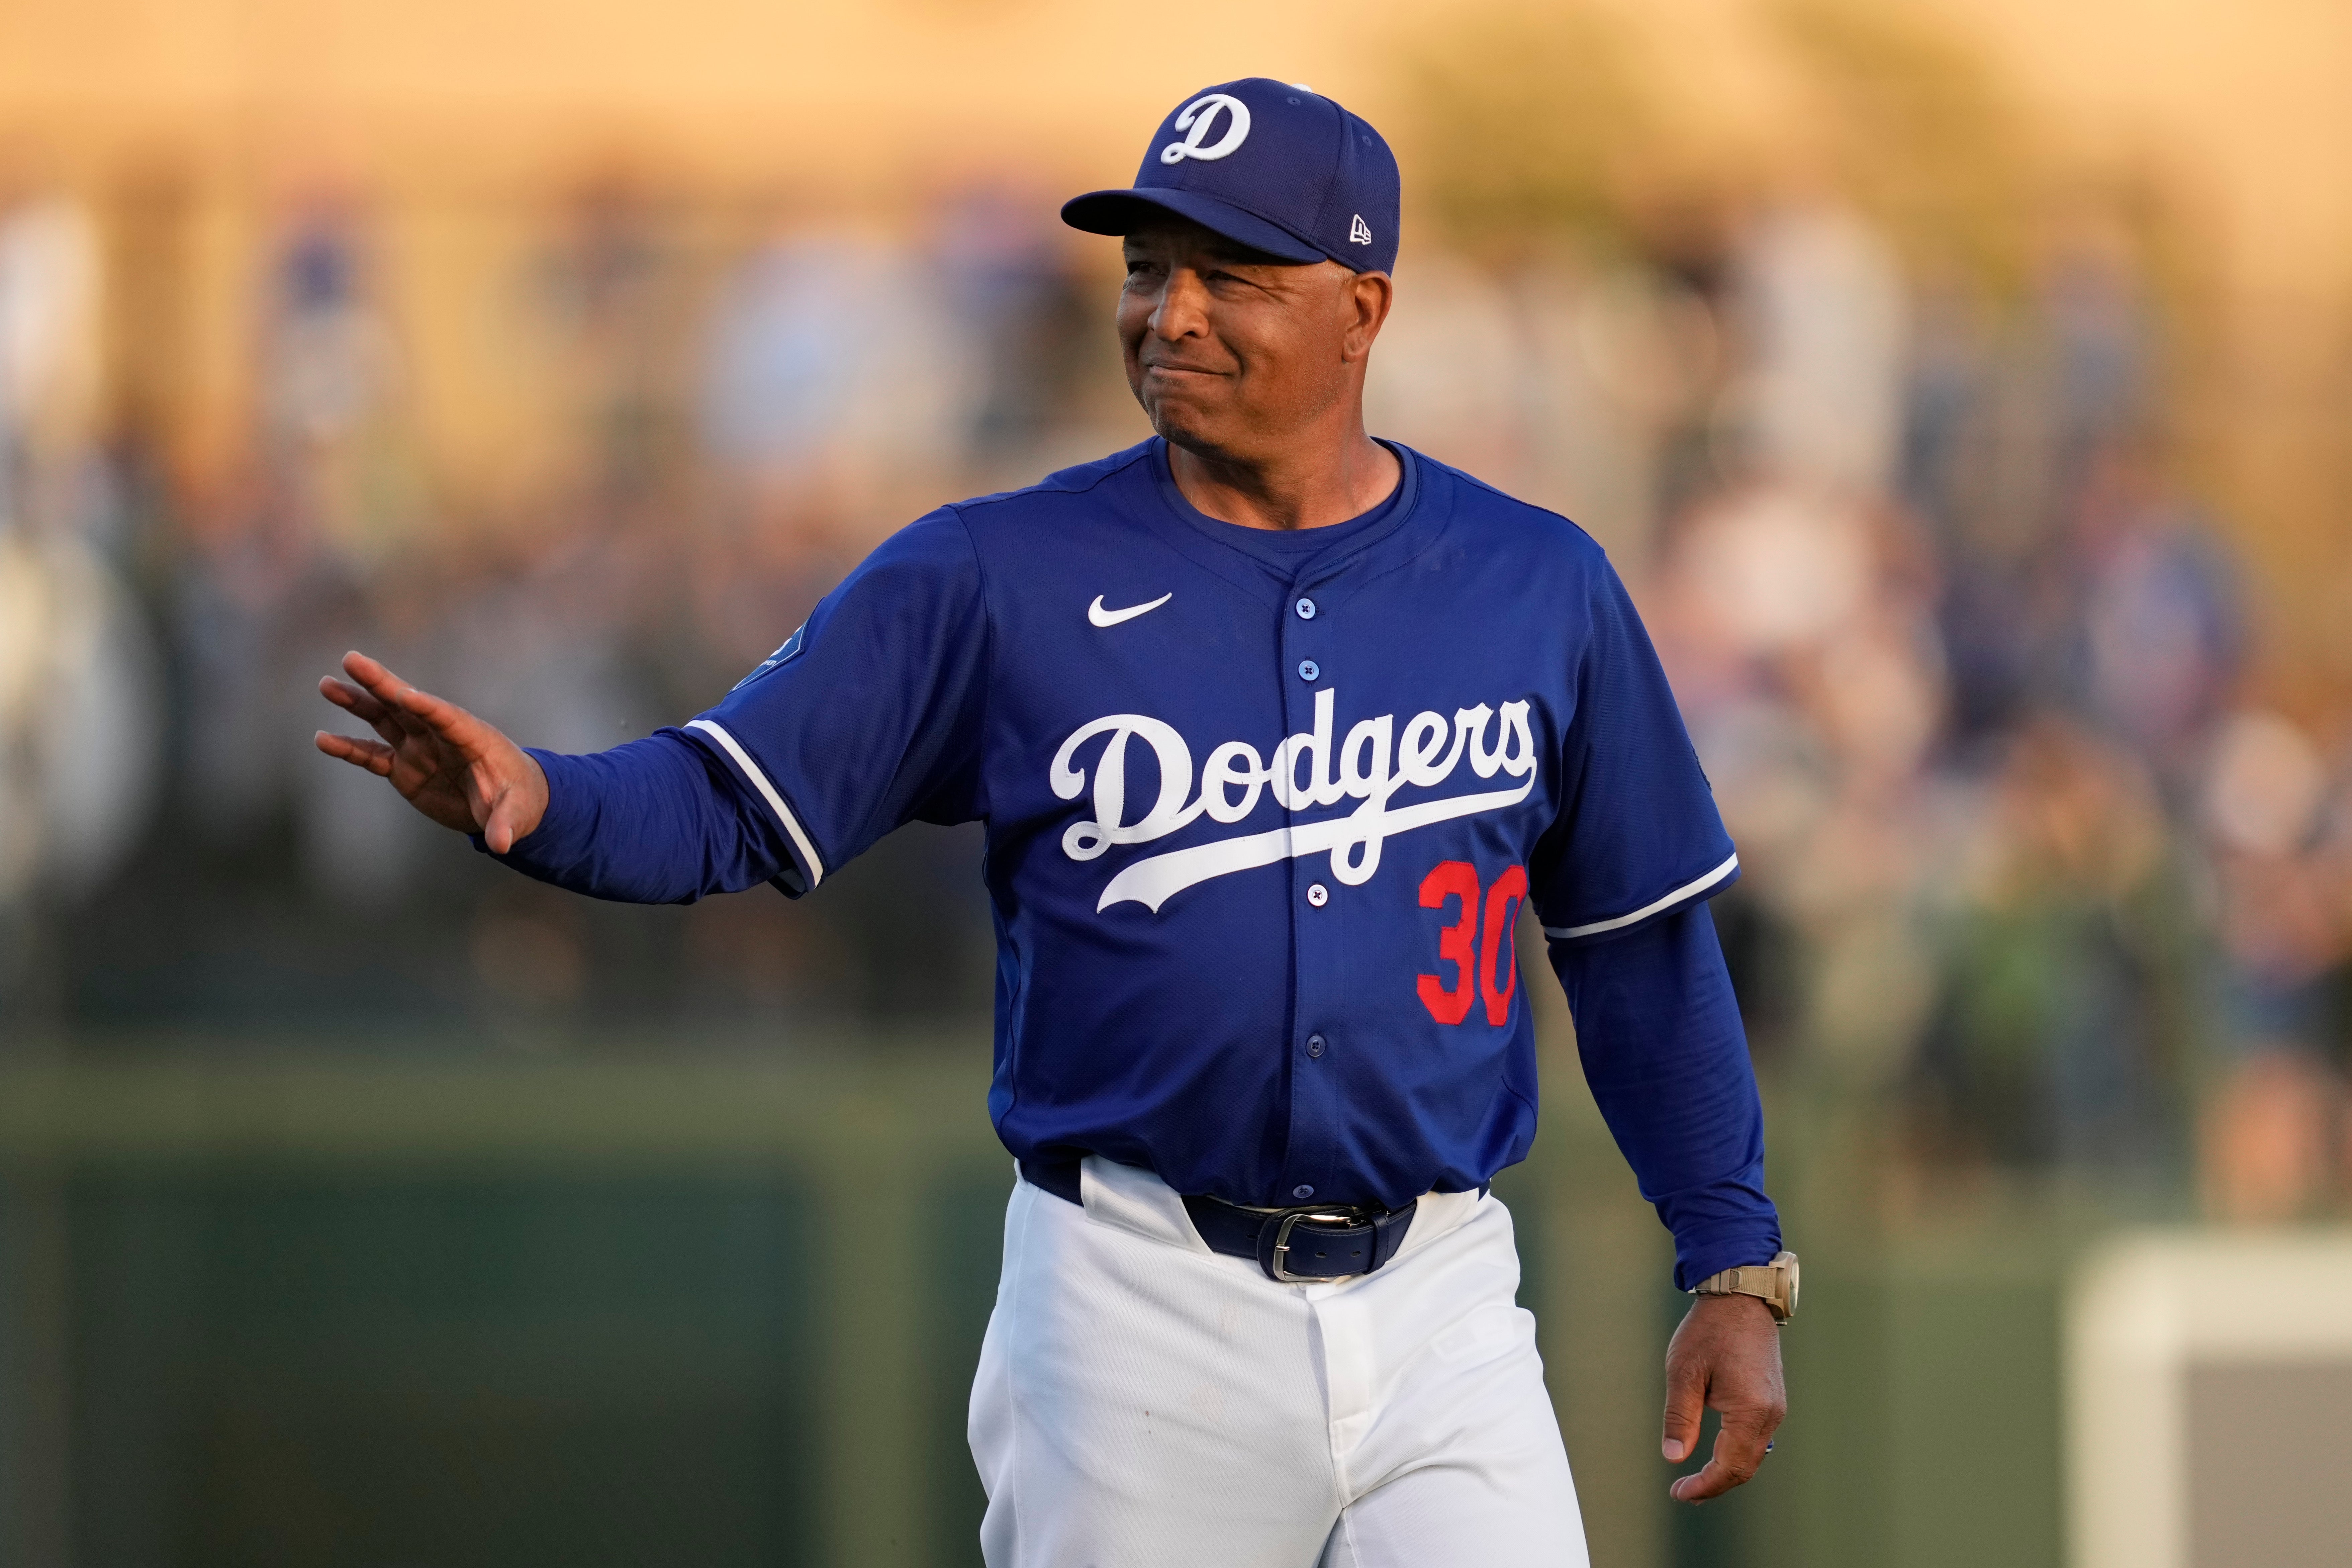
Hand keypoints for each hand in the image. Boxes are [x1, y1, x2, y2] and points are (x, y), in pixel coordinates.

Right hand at [314, 650, 548, 852]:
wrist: (505, 803)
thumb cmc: (517, 799)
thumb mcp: (517, 812)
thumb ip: (506, 823)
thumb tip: (503, 844)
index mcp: (471, 737)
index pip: (446, 717)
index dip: (425, 706)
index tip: (402, 693)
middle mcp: (440, 736)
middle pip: (407, 704)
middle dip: (381, 682)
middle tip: (351, 659)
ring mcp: (419, 749)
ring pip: (384, 719)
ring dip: (357, 702)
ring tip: (326, 684)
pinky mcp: (404, 767)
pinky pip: (372, 754)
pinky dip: (348, 748)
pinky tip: (323, 739)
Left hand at [1661, 1292, 1785, 1502]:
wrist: (1740, 1297)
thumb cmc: (1708, 1331)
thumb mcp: (1683, 1372)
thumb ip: (1680, 1417)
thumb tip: (1674, 1457)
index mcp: (1749, 1410)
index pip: (1729, 1466)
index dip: (1704, 1485)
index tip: (1678, 1493)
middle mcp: (1770, 1414)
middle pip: (1744, 1467)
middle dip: (1715, 1485)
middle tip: (1684, 1493)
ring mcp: (1776, 1407)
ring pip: (1753, 1455)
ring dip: (1726, 1471)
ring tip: (1697, 1481)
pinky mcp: (1773, 1399)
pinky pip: (1757, 1438)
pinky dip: (1737, 1453)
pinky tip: (1716, 1455)